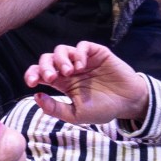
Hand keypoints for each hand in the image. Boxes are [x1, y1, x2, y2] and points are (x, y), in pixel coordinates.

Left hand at [24, 41, 149, 126]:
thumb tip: (36, 96)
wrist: (128, 103)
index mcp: (62, 83)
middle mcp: (69, 69)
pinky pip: (82, 46)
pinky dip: (78, 53)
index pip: (40, 73)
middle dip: (44, 66)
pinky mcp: (97, 53)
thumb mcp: (76, 114)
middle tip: (50, 78)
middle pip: (47, 59)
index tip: (32, 82)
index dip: (32, 74)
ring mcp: (82, 60)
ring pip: (61, 50)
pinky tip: (81, 66)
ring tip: (69, 72)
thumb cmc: (103, 109)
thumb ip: (56, 108)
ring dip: (60, 60)